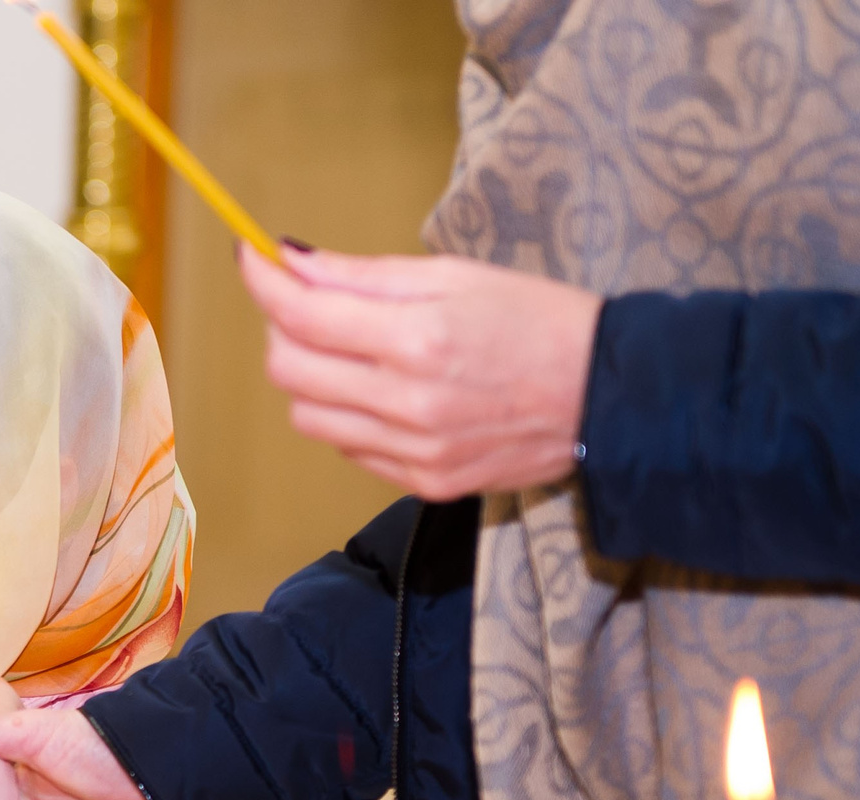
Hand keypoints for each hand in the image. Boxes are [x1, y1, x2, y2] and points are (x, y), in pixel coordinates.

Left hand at [240, 244, 600, 500]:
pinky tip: (383, 391)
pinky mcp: (422, 483)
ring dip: (311, 377)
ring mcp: (413, 451)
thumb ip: (364, 275)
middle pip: (288, 370)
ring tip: (353, 350)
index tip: (251, 257)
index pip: (302, 313)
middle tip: (309, 303)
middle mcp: (408, 403)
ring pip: (308, 415)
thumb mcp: (456, 275)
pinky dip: (346, 415)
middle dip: (284, 328)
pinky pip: (347, 447)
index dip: (264, 281)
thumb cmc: (537, 321)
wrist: (608, 396)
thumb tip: (291, 261)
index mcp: (419, 339)